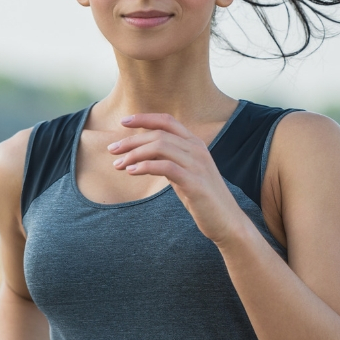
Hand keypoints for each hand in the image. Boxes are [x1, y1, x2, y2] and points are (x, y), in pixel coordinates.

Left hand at [107, 113, 245, 242]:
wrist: (227, 221)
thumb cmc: (203, 198)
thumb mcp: (185, 173)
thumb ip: (170, 160)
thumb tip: (145, 154)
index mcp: (195, 144)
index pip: (167, 121)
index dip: (145, 118)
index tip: (123, 122)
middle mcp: (197, 150)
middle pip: (159, 134)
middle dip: (132, 140)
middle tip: (112, 150)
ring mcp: (197, 165)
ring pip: (160, 146)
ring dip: (135, 154)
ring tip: (119, 164)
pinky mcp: (195, 182)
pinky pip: (166, 167)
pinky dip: (145, 166)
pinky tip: (132, 171)